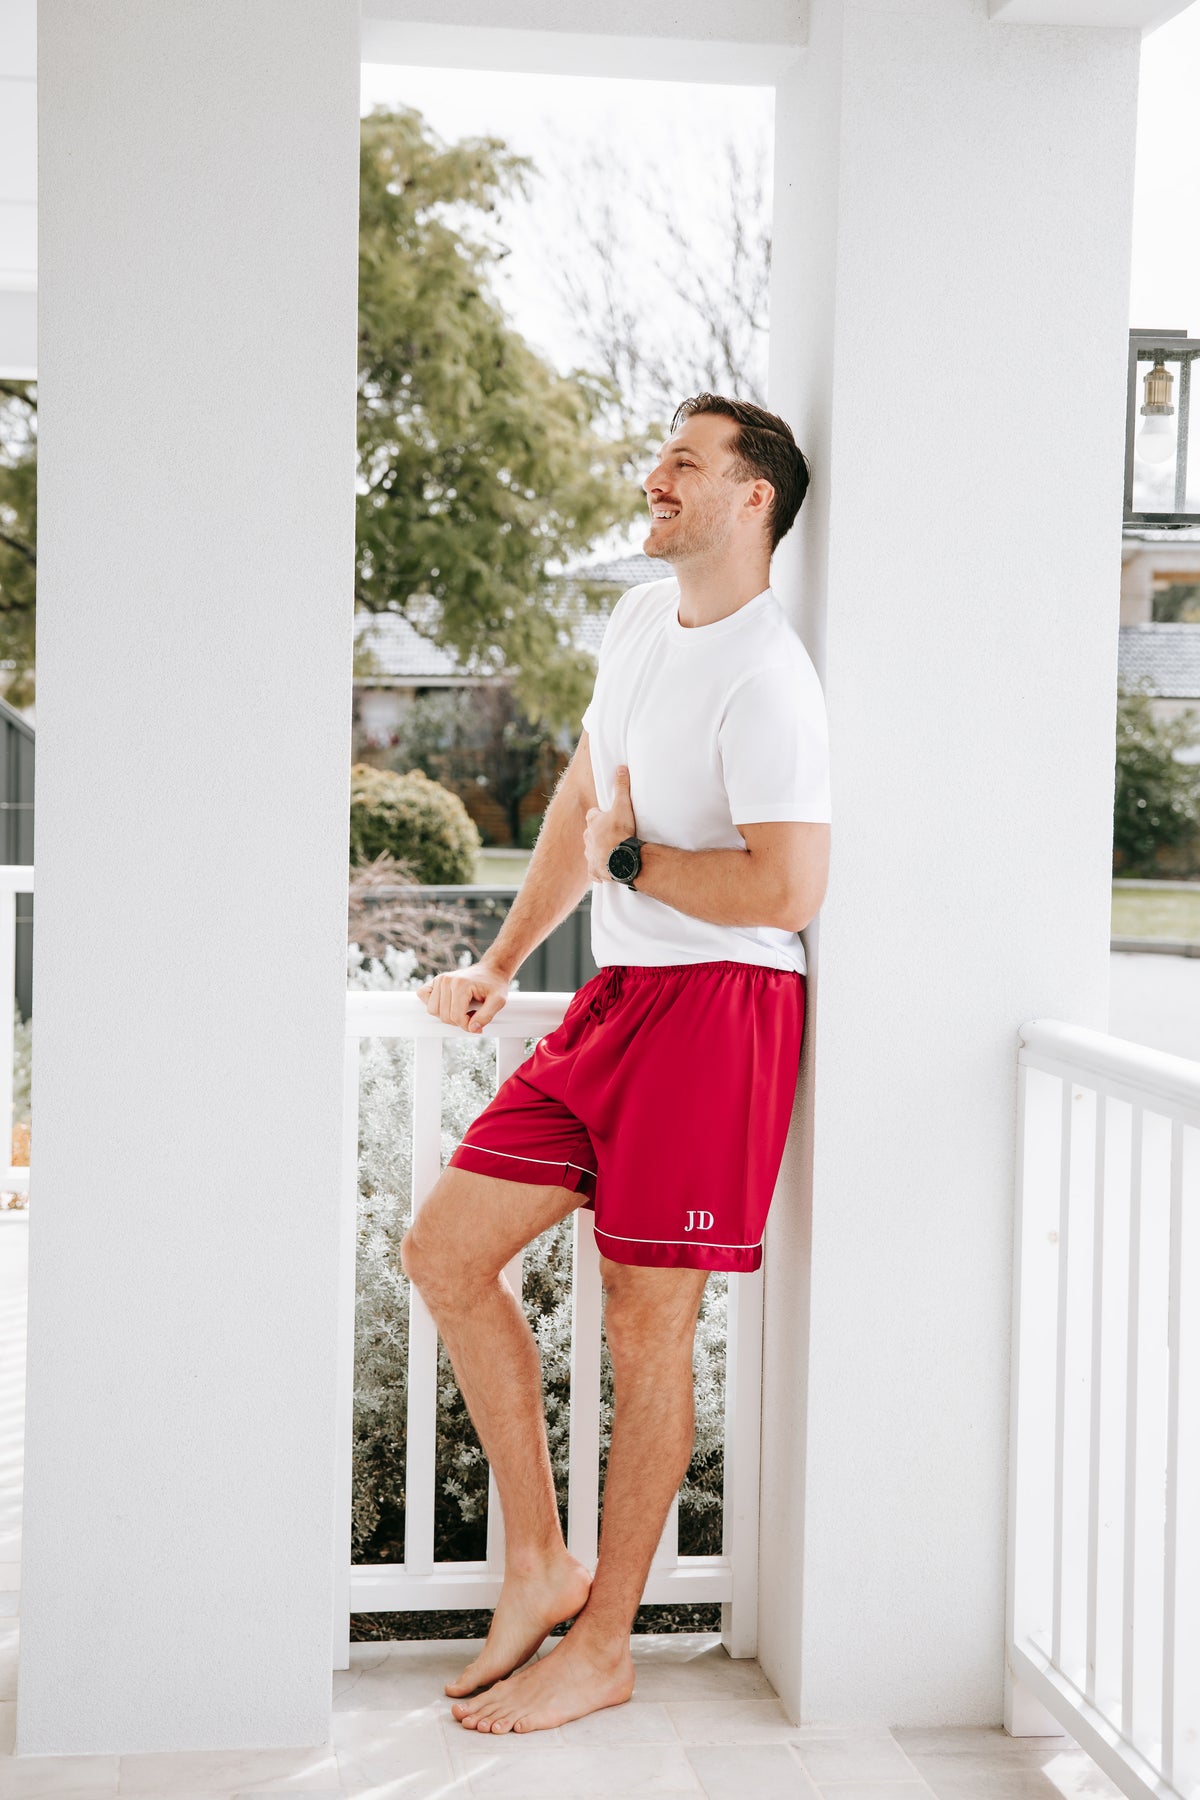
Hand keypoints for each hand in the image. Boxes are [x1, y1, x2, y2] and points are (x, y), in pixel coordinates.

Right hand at [415, 959, 510, 1033]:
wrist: (491, 970)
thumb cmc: (495, 985)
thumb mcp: (498, 1001)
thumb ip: (486, 1016)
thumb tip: (472, 1029)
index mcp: (461, 984)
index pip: (456, 1017)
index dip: (467, 1025)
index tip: (477, 1021)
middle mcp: (447, 980)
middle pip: (444, 1016)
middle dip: (458, 1021)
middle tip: (471, 1013)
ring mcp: (439, 979)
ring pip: (432, 1010)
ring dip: (447, 1015)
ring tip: (461, 1008)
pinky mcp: (435, 980)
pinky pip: (423, 996)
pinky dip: (433, 1004)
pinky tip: (447, 1004)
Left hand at [584, 764, 637, 882]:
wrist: (622, 859)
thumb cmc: (621, 832)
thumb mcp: (623, 805)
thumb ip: (622, 786)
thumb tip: (621, 768)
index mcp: (593, 822)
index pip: (593, 815)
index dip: (600, 815)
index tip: (609, 816)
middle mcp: (588, 839)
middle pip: (591, 833)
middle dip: (599, 834)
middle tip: (613, 835)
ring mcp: (590, 855)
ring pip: (592, 851)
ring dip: (600, 851)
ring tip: (613, 852)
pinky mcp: (595, 871)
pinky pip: (595, 871)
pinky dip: (600, 871)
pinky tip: (608, 869)